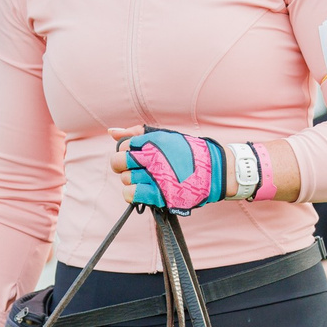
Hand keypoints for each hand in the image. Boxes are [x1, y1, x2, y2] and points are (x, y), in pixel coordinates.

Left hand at [111, 126, 237, 211]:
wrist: (215, 171)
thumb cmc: (188, 152)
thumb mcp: (164, 136)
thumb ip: (136, 132)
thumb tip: (111, 132)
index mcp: (153, 142)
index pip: (123, 145)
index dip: (126, 151)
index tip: (137, 156)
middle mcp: (153, 158)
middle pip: (118, 162)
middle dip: (123, 166)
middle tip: (136, 169)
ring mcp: (156, 177)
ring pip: (125, 179)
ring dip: (131, 180)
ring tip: (145, 180)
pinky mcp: (161, 195)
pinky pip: (131, 194)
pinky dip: (131, 194)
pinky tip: (140, 191)